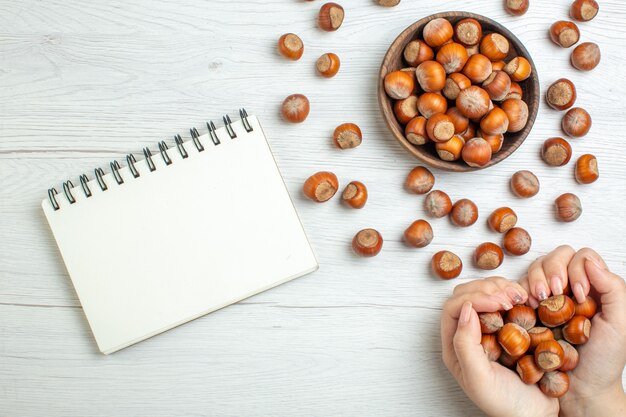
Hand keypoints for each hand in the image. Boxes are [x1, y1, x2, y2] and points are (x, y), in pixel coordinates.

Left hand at [441, 277, 558, 416]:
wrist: (535, 415)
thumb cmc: (504, 402)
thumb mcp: (478, 377)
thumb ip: (465, 344)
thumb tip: (466, 309)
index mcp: (455, 344)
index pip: (454, 308)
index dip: (474, 298)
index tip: (499, 303)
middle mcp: (469, 331)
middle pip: (468, 294)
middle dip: (488, 289)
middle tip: (511, 299)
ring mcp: (490, 325)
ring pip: (486, 291)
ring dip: (502, 287)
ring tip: (520, 297)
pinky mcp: (510, 323)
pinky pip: (506, 297)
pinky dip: (516, 292)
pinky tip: (527, 299)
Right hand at [520, 246, 625, 416]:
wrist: (579, 391)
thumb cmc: (602, 362)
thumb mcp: (620, 325)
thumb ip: (613, 289)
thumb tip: (590, 261)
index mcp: (594, 288)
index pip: (582, 257)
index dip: (576, 269)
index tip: (577, 294)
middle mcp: (570, 288)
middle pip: (557, 255)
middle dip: (552, 270)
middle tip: (554, 292)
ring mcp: (547, 297)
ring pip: (536, 266)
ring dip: (535, 279)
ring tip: (538, 300)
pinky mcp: (527, 308)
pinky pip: (518, 287)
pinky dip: (520, 291)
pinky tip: (526, 305)